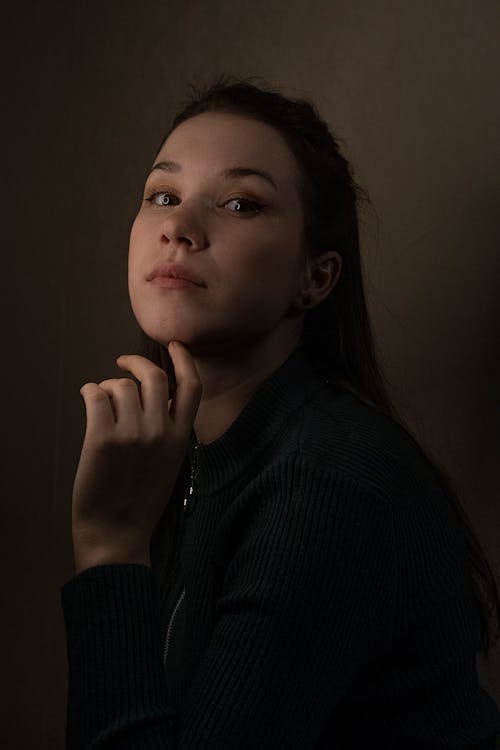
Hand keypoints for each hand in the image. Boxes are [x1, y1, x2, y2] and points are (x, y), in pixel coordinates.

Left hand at [71, 341, 201, 572]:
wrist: (117, 535)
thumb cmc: (139, 502)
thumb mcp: (169, 465)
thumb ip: (168, 432)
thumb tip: (154, 399)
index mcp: (180, 439)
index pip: (191, 387)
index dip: (184, 360)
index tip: (174, 346)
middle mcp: (160, 432)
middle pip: (154, 376)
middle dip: (137, 362)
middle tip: (123, 362)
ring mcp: (132, 434)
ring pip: (121, 385)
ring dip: (109, 387)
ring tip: (101, 402)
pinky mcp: (102, 439)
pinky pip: (96, 395)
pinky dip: (90, 391)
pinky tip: (88, 399)